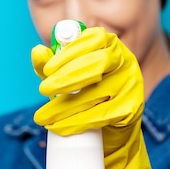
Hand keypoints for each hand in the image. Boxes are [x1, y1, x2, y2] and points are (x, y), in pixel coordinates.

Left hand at [32, 27, 156, 168]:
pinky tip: (60, 128)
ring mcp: (131, 84)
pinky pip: (102, 116)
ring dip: (65, 107)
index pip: (92, 40)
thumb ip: (51, 63)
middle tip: (42, 90)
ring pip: (96, 93)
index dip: (68, 53)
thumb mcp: (67, 74)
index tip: (47, 69)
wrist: (112, 124)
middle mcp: (124, 60)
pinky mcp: (132, 108)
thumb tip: (37, 52)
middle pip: (96, 65)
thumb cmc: (86, 90)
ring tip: (43, 117)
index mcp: (109, 44)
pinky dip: (78, 123)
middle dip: (66, 78)